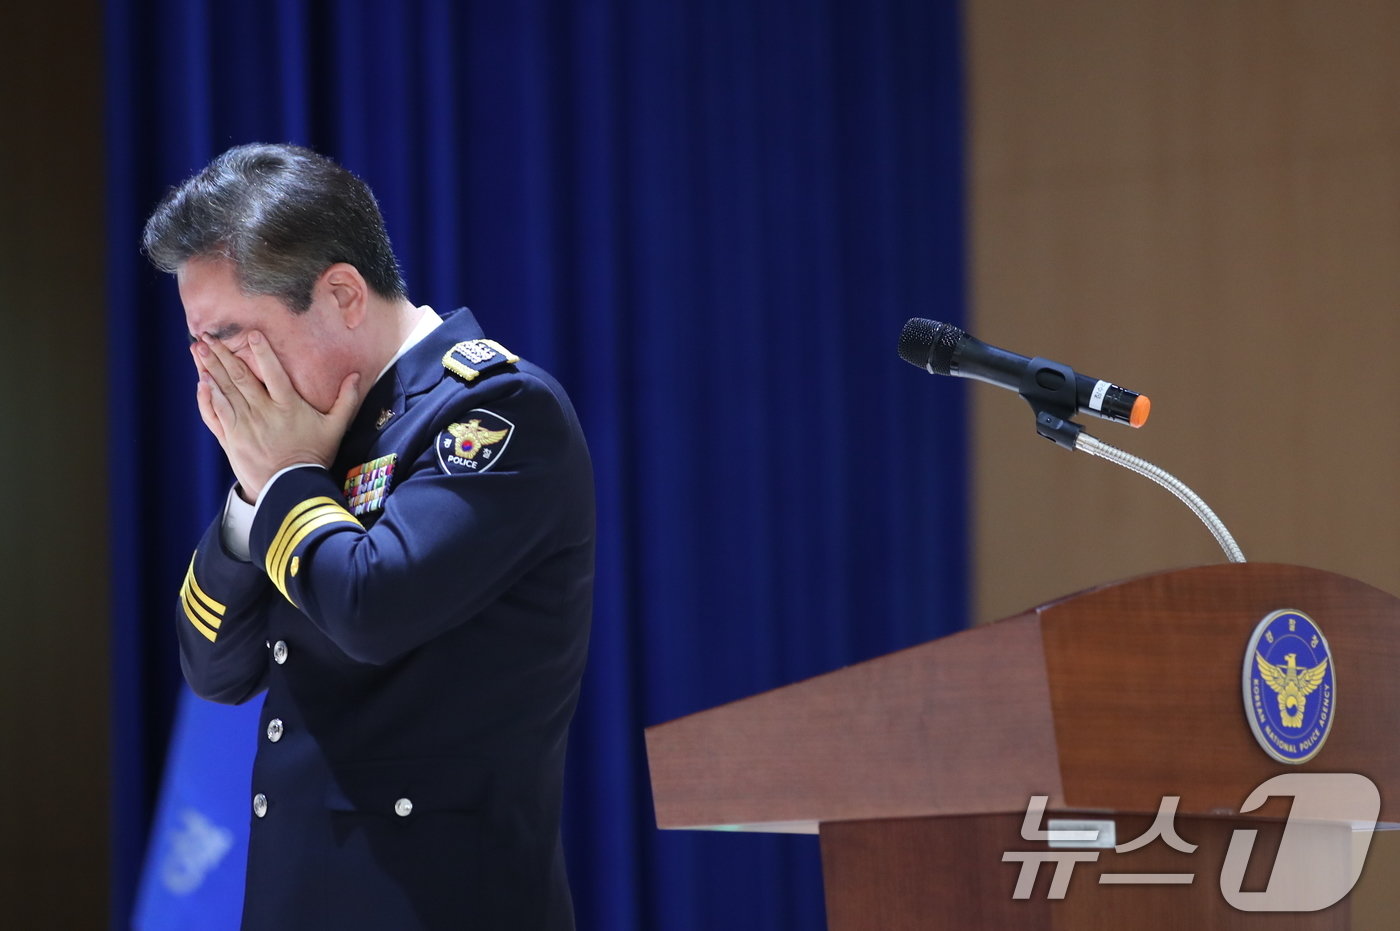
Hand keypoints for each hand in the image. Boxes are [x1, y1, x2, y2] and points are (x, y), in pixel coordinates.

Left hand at [192, 331, 359, 499]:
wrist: (291, 488)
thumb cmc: (314, 456)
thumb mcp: (335, 427)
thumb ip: (346, 400)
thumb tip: (357, 375)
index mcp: (288, 406)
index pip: (273, 373)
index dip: (262, 352)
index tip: (251, 334)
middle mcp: (263, 412)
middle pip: (240, 378)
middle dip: (222, 355)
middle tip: (207, 336)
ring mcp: (244, 426)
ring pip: (223, 392)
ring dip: (209, 369)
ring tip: (198, 350)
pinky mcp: (231, 440)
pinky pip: (214, 415)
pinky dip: (206, 398)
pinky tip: (201, 383)